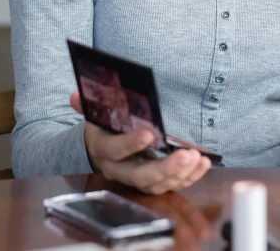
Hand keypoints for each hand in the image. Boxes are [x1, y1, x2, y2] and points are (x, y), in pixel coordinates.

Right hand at [69, 91, 211, 193]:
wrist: (101, 149)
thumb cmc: (103, 127)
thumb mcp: (94, 114)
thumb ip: (85, 104)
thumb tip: (76, 95)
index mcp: (104, 150)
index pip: (116, 150)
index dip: (131, 144)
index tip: (149, 133)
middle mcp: (120, 170)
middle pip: (142, 177)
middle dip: (166, 168)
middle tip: (186, 155)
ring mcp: (137, 179)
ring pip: (158, 185)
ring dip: (181, 174)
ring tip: (198, 159)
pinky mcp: (153, 182)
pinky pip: (171, 184)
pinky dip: (189, 177)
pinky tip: (203, 163)